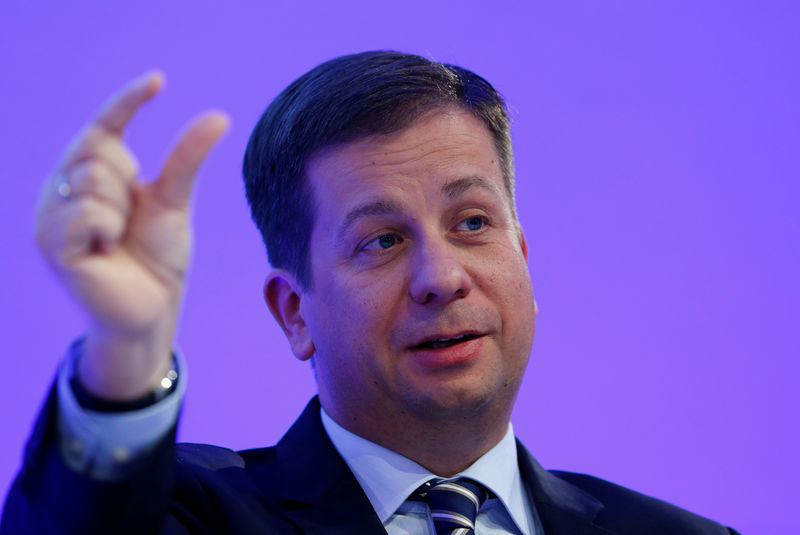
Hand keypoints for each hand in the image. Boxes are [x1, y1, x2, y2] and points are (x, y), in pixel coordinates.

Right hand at [36, 71, 228, 399]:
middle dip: (128, 184)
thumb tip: (218, 116)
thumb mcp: (175, 201)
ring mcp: (48, 215)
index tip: (160, 80)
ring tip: (115, 240)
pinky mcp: (50, 243)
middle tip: (128, 222)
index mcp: (89, 175)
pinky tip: (104, 252)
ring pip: (93, 178)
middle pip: (98, 149)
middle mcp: (60, 189)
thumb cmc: (158, 257)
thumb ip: (186, 159)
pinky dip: (107, 229)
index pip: (103, 126)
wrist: (152, 309)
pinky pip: (87, 212)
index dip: (127, 102)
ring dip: (120, 211)